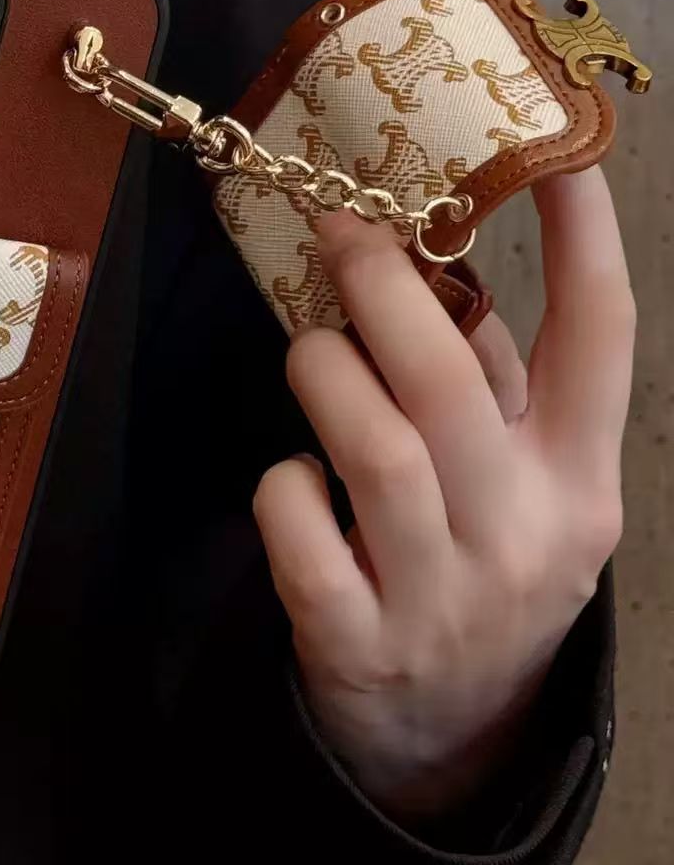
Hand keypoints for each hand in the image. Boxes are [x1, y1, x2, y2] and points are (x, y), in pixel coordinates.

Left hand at [254, 167, 630, 822]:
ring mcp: (439, 596)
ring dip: (324, 373)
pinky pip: (300, 522)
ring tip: (313, 355)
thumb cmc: (481, 565)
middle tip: (339, 233)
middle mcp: (525, 534)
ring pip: (373, 445)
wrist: (451, 731)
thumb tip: (433, 263)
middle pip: (452, 382)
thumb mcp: (523, 485)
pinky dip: (284, 482)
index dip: (585, 240)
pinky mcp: (354, 637)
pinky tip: (298, 482)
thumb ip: (498, 388)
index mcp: (580, 481)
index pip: (603, 339)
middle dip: (381, 288)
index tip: (557, 156)